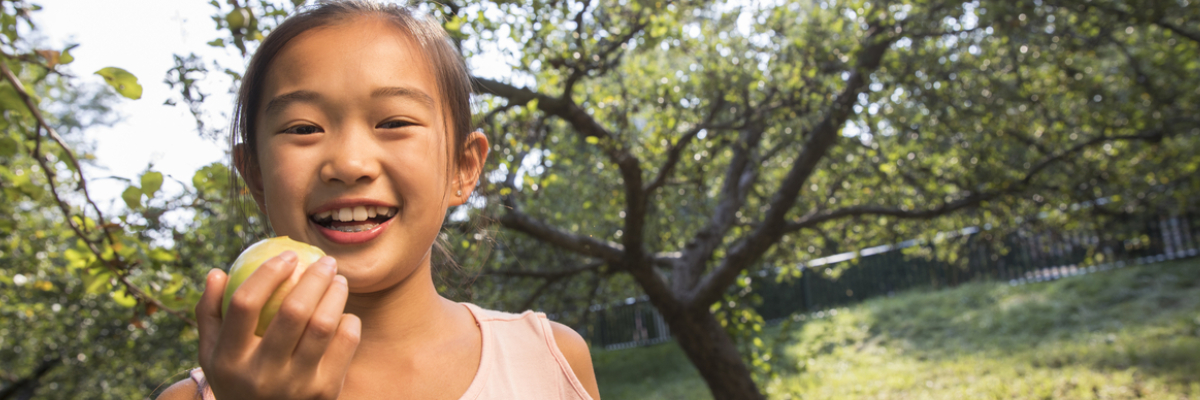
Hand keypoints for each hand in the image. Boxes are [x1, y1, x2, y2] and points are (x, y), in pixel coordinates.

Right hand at [196, 252, 360, 399]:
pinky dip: (348, 321)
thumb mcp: (212, 357)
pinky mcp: (325, 393)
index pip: (245, 304)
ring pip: (323, 325)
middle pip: (293, 312)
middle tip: (326, 262)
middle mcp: (261, 375)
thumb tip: (217, 272)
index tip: (287, 256)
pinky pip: (345, 344)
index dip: (268, 273)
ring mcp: (295, 386)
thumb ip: (210, 315)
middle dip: (314, 277)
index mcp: (228, 361)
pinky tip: (344, 313)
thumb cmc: (238, 381)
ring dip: (336, 294)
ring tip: (339, 281)